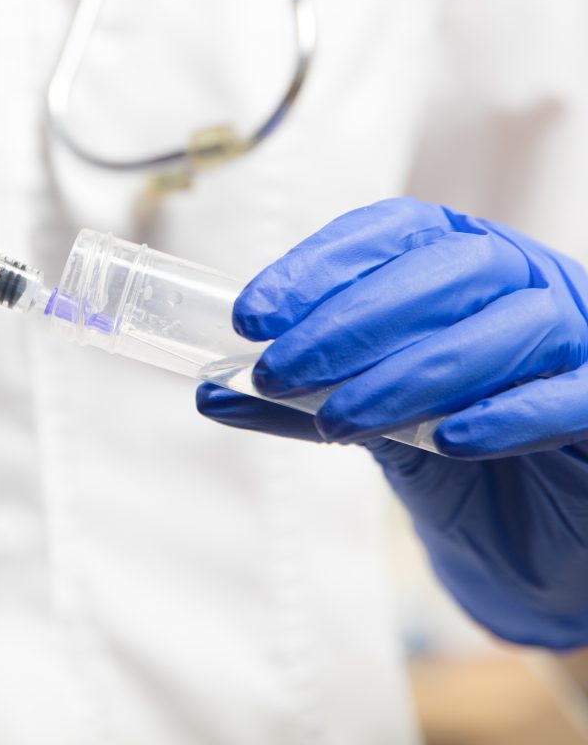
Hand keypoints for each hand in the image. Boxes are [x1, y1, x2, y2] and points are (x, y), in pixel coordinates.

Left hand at [197, 198, 587, 646]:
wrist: (538, 527)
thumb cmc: (449, 445)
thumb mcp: (368, 414)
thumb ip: (302, 399)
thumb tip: (210, 390)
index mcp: (457, 260)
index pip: (387, 234)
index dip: (318, 267)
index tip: (253, 314)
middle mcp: (520, 281)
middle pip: (444, 270)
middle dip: (350, 321)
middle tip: (277, 373)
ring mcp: (576, 333)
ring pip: (504, 325)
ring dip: (409, 372)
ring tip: (338, 421)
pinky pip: (575, 391)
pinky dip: (509, 412)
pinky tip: (448, 439)